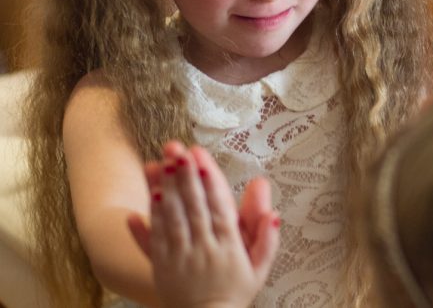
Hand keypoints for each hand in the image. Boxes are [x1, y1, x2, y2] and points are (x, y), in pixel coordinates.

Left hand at [127, 142, 279, 307]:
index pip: (219, 208)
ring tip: (163, 162)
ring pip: (172, 219)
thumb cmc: (234, 292)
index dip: (209, 182)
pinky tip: (149, 195)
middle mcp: (204, 249)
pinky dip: (150, 217)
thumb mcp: (260, 269)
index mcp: (229, 247)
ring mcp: (180, 258)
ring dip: (167, 188)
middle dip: (185, 176)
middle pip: (194, 207)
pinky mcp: (161, 267)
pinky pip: (154, 239)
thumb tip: (274, 213)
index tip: (202, 159)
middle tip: (178, 149)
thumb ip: (267, 238)